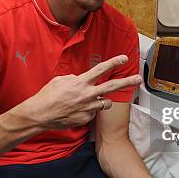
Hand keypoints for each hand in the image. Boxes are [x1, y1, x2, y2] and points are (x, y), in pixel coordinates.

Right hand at [16, 55, 141, 130]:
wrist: (40, 114)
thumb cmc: (47, 96)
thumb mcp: (60, 80)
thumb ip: (74, 78)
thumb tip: (81, 80)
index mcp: (81, 82)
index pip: (101, 69)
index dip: (113, 62)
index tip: (124, 58)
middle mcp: (87, 94)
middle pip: (112, 86)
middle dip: (127, 81)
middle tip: (138, 78)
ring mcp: (88, 108)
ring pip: (105, 102)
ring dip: (102, 100)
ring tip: (91, 100)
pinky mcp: (86, 119)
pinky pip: (94, 112)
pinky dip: (89, 110)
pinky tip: (77, 110)